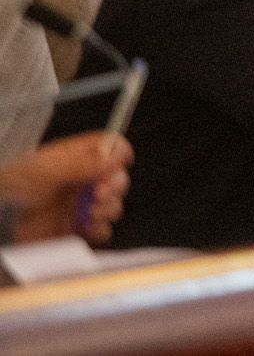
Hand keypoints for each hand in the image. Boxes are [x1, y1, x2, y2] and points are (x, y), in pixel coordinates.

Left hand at [0, 133, 133, 243]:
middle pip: (117, 177)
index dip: (118, 154)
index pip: (110, 148)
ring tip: (90, 213)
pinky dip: (100, 229)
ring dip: (108, 209)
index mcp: (74, 158)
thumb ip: (82, 163)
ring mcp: (79, 206)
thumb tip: (117, 155)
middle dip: (114, 186)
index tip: (114, 167)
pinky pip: (102, 230)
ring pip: (113, 204)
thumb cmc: (12, 189)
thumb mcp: (45, 170)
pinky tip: (86, 228)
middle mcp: (81, 180)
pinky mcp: (76, 230)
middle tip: (98, 195)